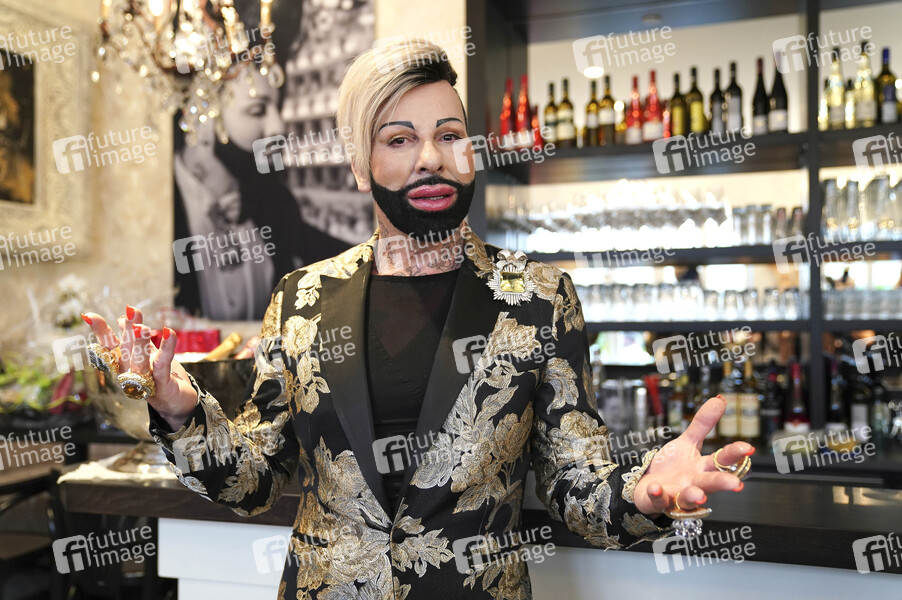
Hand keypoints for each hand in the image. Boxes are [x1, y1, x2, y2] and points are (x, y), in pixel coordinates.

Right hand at [82, 306, 197, 430]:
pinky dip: (166, 348)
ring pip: (140, 359)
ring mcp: (145, 381)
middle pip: (125, 349)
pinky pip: (163, 364)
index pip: (109, 346)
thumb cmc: (160, 377)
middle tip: (131, 310)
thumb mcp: (146, 355)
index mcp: (123, 364)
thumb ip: (133, 339)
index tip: (88, 315)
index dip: (100, 331)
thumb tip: (120, 318)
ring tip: (141, 326)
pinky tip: (168, 332)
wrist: (178, 404)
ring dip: (141, 342)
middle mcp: (130, 373)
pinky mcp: (162, 385)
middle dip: (128, 329)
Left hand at [633, 395, 752, 515]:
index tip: (747, 449)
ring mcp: (677, 493)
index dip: (734, 455)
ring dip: (693, 495)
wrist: (649, 487)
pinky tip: (656, 488)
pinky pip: (658, 499)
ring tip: (699, 495)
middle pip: (710, 482)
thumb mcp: (687, 442)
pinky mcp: (658, 500)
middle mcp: (694, 483)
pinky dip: (657, 495)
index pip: (722, 461)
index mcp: (703, 467)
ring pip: (688, 497)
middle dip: (722, 482)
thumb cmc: (674, 466)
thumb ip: (703, 424)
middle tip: (736, 484)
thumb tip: (720, 400)